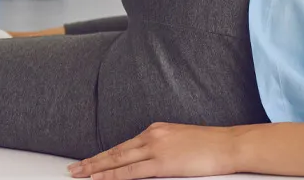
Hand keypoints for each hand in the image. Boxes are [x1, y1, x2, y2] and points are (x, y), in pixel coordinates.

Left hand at [68, 122, 241, 179]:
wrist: (230, 144)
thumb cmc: (212, 145)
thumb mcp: (182, 141)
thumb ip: (163, 147)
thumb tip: (149, 160)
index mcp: (157, 129)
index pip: (124, 145)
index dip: (104, 155)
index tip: (90, 161)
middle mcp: (153, 135)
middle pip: (115, 151)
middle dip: (92, 161)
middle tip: (73, 168)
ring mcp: (157, 148)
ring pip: (118, 160)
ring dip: (95, 168)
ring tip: (79, 174)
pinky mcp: (162, 162)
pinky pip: (130, 171)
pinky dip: (112, 176)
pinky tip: (98, 179)